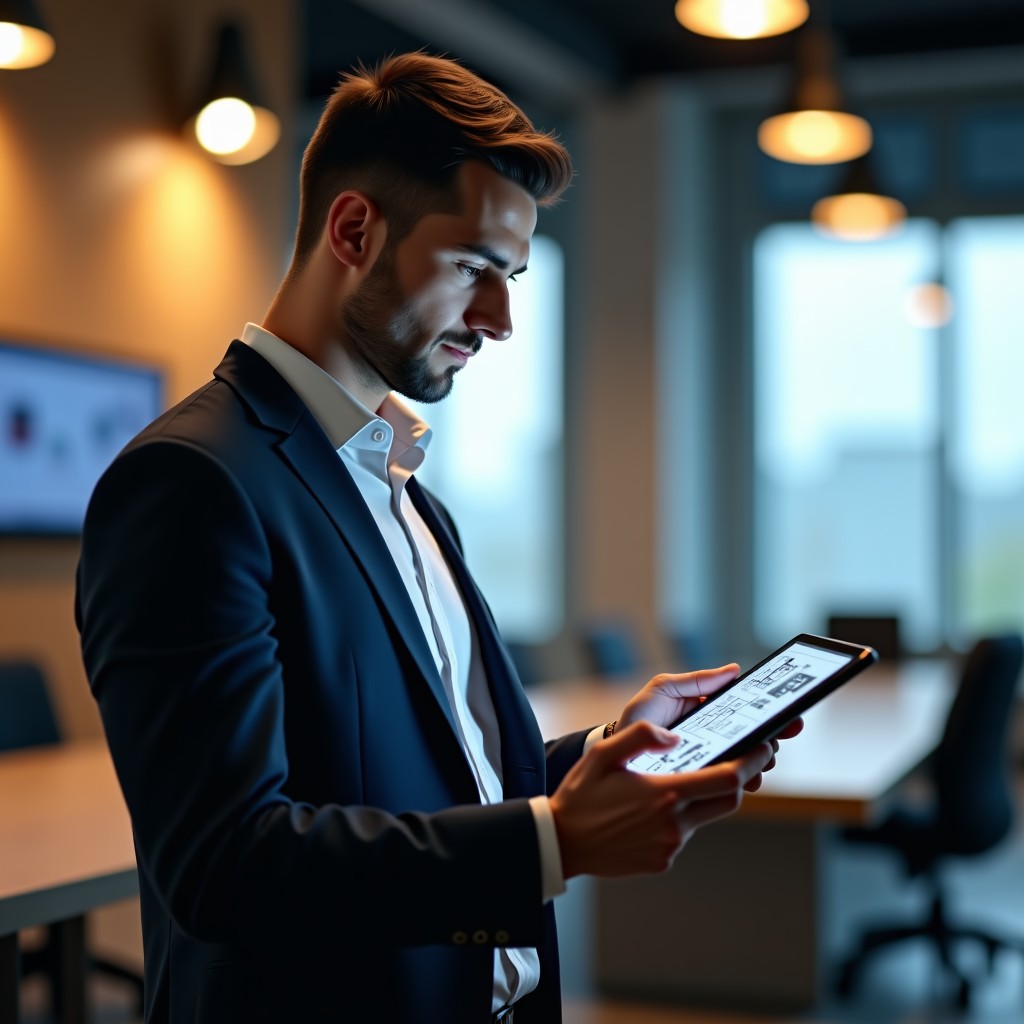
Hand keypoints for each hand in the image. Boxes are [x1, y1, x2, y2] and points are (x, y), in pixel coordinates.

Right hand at [548, 721, 774, 878]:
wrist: (561, 843)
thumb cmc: (580, 795)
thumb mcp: (604, 754)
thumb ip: (640, 736)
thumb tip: (675, 736)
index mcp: (664, 793)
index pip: (727, 778)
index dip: (751, 761)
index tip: (764, 746)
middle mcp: (674, 823)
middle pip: (728, 800)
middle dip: (738, 779)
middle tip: (738, 760)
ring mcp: (670, 846)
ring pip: (703, 816)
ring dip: (701, 798)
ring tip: (673, 783)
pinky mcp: (663, 861)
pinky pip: (683, 835)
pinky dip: (679, 818)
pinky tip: (651, 810)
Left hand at [614, 665, 804, 791]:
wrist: (617, 752)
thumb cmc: (640, 717)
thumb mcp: (664, 689)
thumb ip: (696, 681)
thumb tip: (734, 670)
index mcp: (709, 710)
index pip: (748, 709)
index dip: (772, 711)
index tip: (789, 715)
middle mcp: (716, 734)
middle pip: (754, 735)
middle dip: (772, 738)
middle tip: (775, 741)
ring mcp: (711, 757)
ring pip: (746, 759)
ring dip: (760, 760)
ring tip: (762, 761)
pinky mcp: (702, 778)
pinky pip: (728, 779)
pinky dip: (741, 778)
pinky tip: (746, 779)